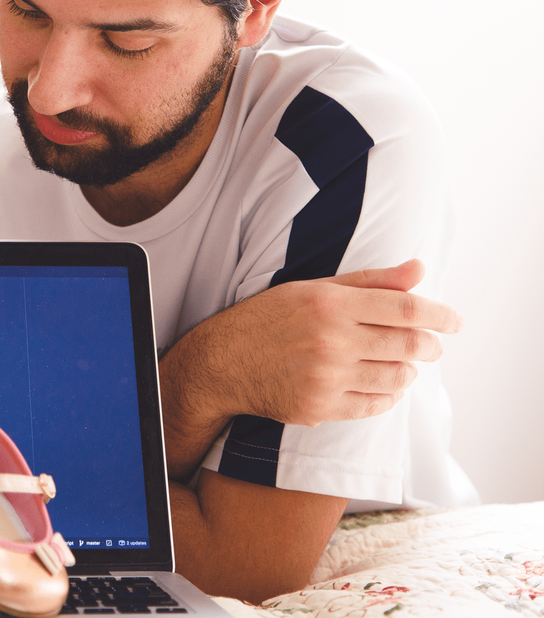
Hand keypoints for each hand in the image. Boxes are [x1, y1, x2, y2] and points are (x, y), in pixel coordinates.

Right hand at [201, 259, 461, 427]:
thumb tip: (419, 269)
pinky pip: (373, 406)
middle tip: (431, 347)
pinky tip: (381, 386)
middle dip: (429, 346)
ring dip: (407, 372)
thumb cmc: (268, 320)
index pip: (405, 308)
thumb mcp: (312, 289)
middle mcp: (331, 340)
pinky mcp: (319, 408)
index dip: (439, 314)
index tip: (455, 321)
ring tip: (401, 366)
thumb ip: (369, 281)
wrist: (221, 363)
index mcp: (330, 304)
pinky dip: (387, 396)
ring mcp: (326, 377)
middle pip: (408, 345)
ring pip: (395, 378)